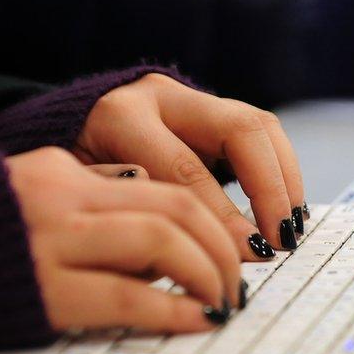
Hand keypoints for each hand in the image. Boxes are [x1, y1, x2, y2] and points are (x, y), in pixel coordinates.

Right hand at [5, 147, 241, 331]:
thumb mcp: (32, 201)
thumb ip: (91, 198)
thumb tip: (153, 204)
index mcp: (63, 169)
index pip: (165, 180)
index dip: (217, 214)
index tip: (238, 242)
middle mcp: (62, 194)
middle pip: (175, 206)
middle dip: (222, 244)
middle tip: (239, 277)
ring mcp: (51, 238)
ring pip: (161, 240)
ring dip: (207, 272)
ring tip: (223, 299)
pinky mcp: (44, 289)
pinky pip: (129, 294)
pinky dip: (175, 309)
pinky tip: (198, 318)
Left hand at [74, 73, 305, 259]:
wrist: (63, 132)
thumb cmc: (70, 175)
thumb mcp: (80, 196)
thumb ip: (129, 218)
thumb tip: (189, 257)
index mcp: (121, 117)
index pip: (185, 169)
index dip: (220, 216)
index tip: (243, 258)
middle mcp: (160, 96)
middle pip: (238, 130)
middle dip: (269, 189)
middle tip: (280, 238)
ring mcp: (189, 96)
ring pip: (259, 124)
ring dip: (284, 178)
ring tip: (290, 226)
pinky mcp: (211, 107)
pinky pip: (261, 132)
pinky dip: (280, 171)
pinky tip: (284, 209)